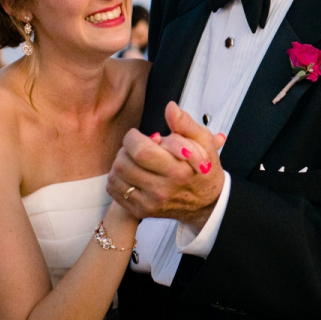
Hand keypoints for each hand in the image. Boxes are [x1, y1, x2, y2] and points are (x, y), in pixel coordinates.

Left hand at [107, 102, 226, 230]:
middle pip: (123, 164)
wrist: (206, 204)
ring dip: (121, 162)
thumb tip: (170, 107)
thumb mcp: (204, 143)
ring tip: (135, 160)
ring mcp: (150, 203)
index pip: (140, 151)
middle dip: (126, 149)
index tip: (141, 136)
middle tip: (137, 147)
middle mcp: (162, 190)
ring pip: (115, 177)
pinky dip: (117, 178)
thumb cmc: (204, 170)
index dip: (134, 138)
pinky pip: (114, 190)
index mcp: (178, 171)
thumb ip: (186, 124)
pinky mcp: (141, 211)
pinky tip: (132, 173)